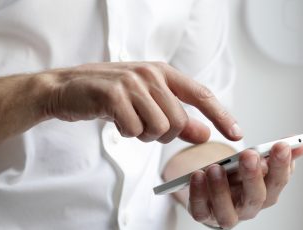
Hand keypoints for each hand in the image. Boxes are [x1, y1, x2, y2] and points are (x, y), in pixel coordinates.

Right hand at [40, 62, 242, 143]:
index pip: (201, 95)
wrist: (66, 88)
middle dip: (162, 134)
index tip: (236, 134)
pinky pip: (134, 130)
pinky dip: (125, 133)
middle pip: (178, 121)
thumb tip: (204, 134)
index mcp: (162, 72)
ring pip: (158, 128)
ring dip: (143, 134)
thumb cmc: (106, 95)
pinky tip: (114, 120)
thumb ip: (176, 117)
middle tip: (142, 126)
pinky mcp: (114, 95)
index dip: (221, 115)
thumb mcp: (145, 102)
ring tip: (127, 121)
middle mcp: (150, 74)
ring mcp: (132, 83)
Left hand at [187, 142, 302, 228]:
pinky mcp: (203, 214)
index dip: (281, 165)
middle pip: (255, 197)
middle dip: (253, 176)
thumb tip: (301, 142)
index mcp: (265, 192)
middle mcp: (248, 207)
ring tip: (215, 168)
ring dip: (221, 189)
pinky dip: (198, 194)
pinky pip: (200, 210)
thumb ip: (274, 153)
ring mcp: (225, 214)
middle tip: (249, 155)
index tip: (281, 145)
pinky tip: (197, 176)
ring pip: (227, 210)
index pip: (278, 181)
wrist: (212, 190)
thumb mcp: (255, 162)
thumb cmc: (236, 176)